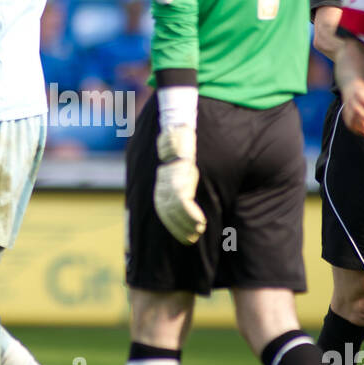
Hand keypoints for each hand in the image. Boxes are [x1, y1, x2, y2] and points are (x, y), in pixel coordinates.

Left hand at [153, 125, 205, 244]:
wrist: (184, 124)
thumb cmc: (186, 144)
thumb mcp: (183, 163)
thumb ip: (183, 178)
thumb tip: (190, 194)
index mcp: (163, 178)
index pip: (163, 206)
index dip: (172, 223)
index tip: (183, 234)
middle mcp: (164, 179)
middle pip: (166, 210)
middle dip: (178, 228)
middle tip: (191, 239)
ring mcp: (171, 177)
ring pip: (174, 209)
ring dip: (186, 224)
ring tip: (198, 233)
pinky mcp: (180, 174)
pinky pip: (182, 201)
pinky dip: (190, 215)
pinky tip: (200, 223)